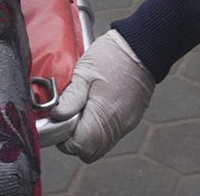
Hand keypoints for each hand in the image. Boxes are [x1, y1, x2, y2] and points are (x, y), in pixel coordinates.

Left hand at [51, 31, 152, 162]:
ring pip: (100, 146)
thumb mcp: (84, 71)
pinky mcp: (130, 119)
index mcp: (104, 115)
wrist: (142, 47)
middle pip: (90, 152)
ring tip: (80, 111)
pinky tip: (93, 109)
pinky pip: (110, 136)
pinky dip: (97, 129)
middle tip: (68, 117)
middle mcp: (117, 125)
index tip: (60, 120)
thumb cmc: (113, 56)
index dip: (65, 137)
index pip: (80, 146)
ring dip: (86, 135)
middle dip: (74, 140)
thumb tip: (57, 116)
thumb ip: (70, 97)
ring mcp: (126, 124)